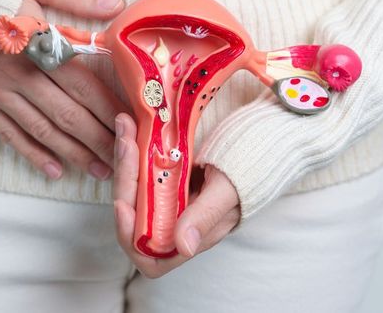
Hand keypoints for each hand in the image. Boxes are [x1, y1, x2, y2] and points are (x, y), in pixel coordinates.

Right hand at [0, 0, 128, 180]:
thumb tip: (117, 6)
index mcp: (38, 44)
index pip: (83, 84)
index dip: (109, 107)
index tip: (131, 124)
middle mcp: (19, 74)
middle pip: (68, 113)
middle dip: (99, 139)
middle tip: (124, 159)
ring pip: (43, 130)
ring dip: (74, 153)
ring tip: (100, 171)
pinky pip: (9, 134)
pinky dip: (32, 154)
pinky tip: (54, 170)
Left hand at [112, 113, 240, 277]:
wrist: (258, 146)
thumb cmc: (247, 172)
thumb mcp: (227, 191)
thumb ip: (205, 217)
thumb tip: (184, 247)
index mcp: (188, 236)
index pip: (148, 255)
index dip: (129, 236)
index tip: (124, 204)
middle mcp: (172, 221)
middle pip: (132, 214)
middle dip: (124, 180)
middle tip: (125, 143)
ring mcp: (167, 198)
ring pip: (132, 188)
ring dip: (124, 159)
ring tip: (125, 127)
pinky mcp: (165, 176)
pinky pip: (139, 169)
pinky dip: (133, 150)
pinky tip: (131, 127)